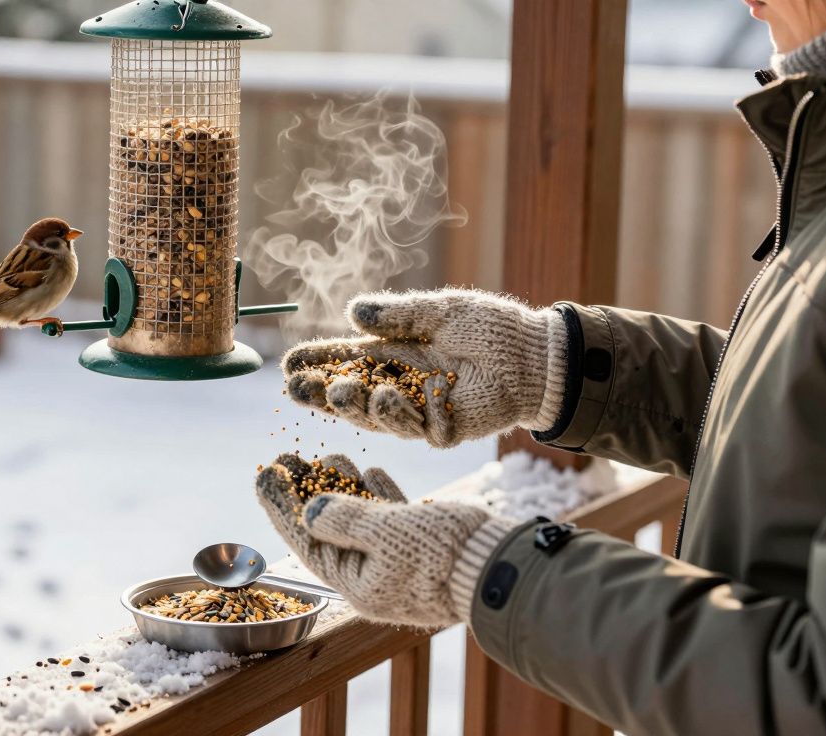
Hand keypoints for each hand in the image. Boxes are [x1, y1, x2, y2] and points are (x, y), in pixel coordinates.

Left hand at [256, 453, 512, 626]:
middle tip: (289, 455)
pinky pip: (390, 521)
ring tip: (329, 455)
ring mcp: (400, 566)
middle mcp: (374, 578)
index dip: (282, 505)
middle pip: (330, 530)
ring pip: (361, 521)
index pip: (307, 540)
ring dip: (343, 488)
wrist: (503, 570)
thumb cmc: (442, 554)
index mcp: (358, 584)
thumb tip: (309, 509)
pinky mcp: (424, 550)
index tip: (264, 473)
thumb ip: (345, 519)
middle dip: (308, 491)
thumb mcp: (386, 532)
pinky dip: (377, 495)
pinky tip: (368, 470)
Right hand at [282, 289, 567, 447]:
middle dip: (322, 392)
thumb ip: (399, 315)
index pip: (348, 359)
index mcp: (396, 354)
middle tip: (296, 388)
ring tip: (339, 389)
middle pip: (351, 394)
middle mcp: (401, 385)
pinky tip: (384, 396)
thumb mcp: (440, 312)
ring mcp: (419, 411)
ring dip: (353, 404)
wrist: (536, 357)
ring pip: (375, 416)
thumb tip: (354, 311)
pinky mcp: (442, 431)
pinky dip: (397, 413)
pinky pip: (411, 428)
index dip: (319, 362)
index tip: (288, 364)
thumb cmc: (493, 329)